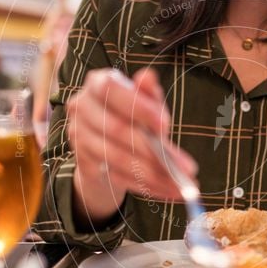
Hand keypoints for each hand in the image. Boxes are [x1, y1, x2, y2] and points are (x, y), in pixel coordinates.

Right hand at [67, 68, 197, 224]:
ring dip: (153, 175)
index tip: (166, 126)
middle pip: (116, 129)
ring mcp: (78, 137)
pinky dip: (145, 186)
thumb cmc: (130, 115)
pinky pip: (117, 177)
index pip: (112, 90)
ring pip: (118, 158)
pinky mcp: (83, 163)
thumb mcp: (144, 101)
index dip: (138, 108)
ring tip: (181, 185)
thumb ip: (149, 93)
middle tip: (187, 168)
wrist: (105, 145)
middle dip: (154, 151)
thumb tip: (148, 77)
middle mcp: (81, 107)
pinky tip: (166, 190)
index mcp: (97, 83)